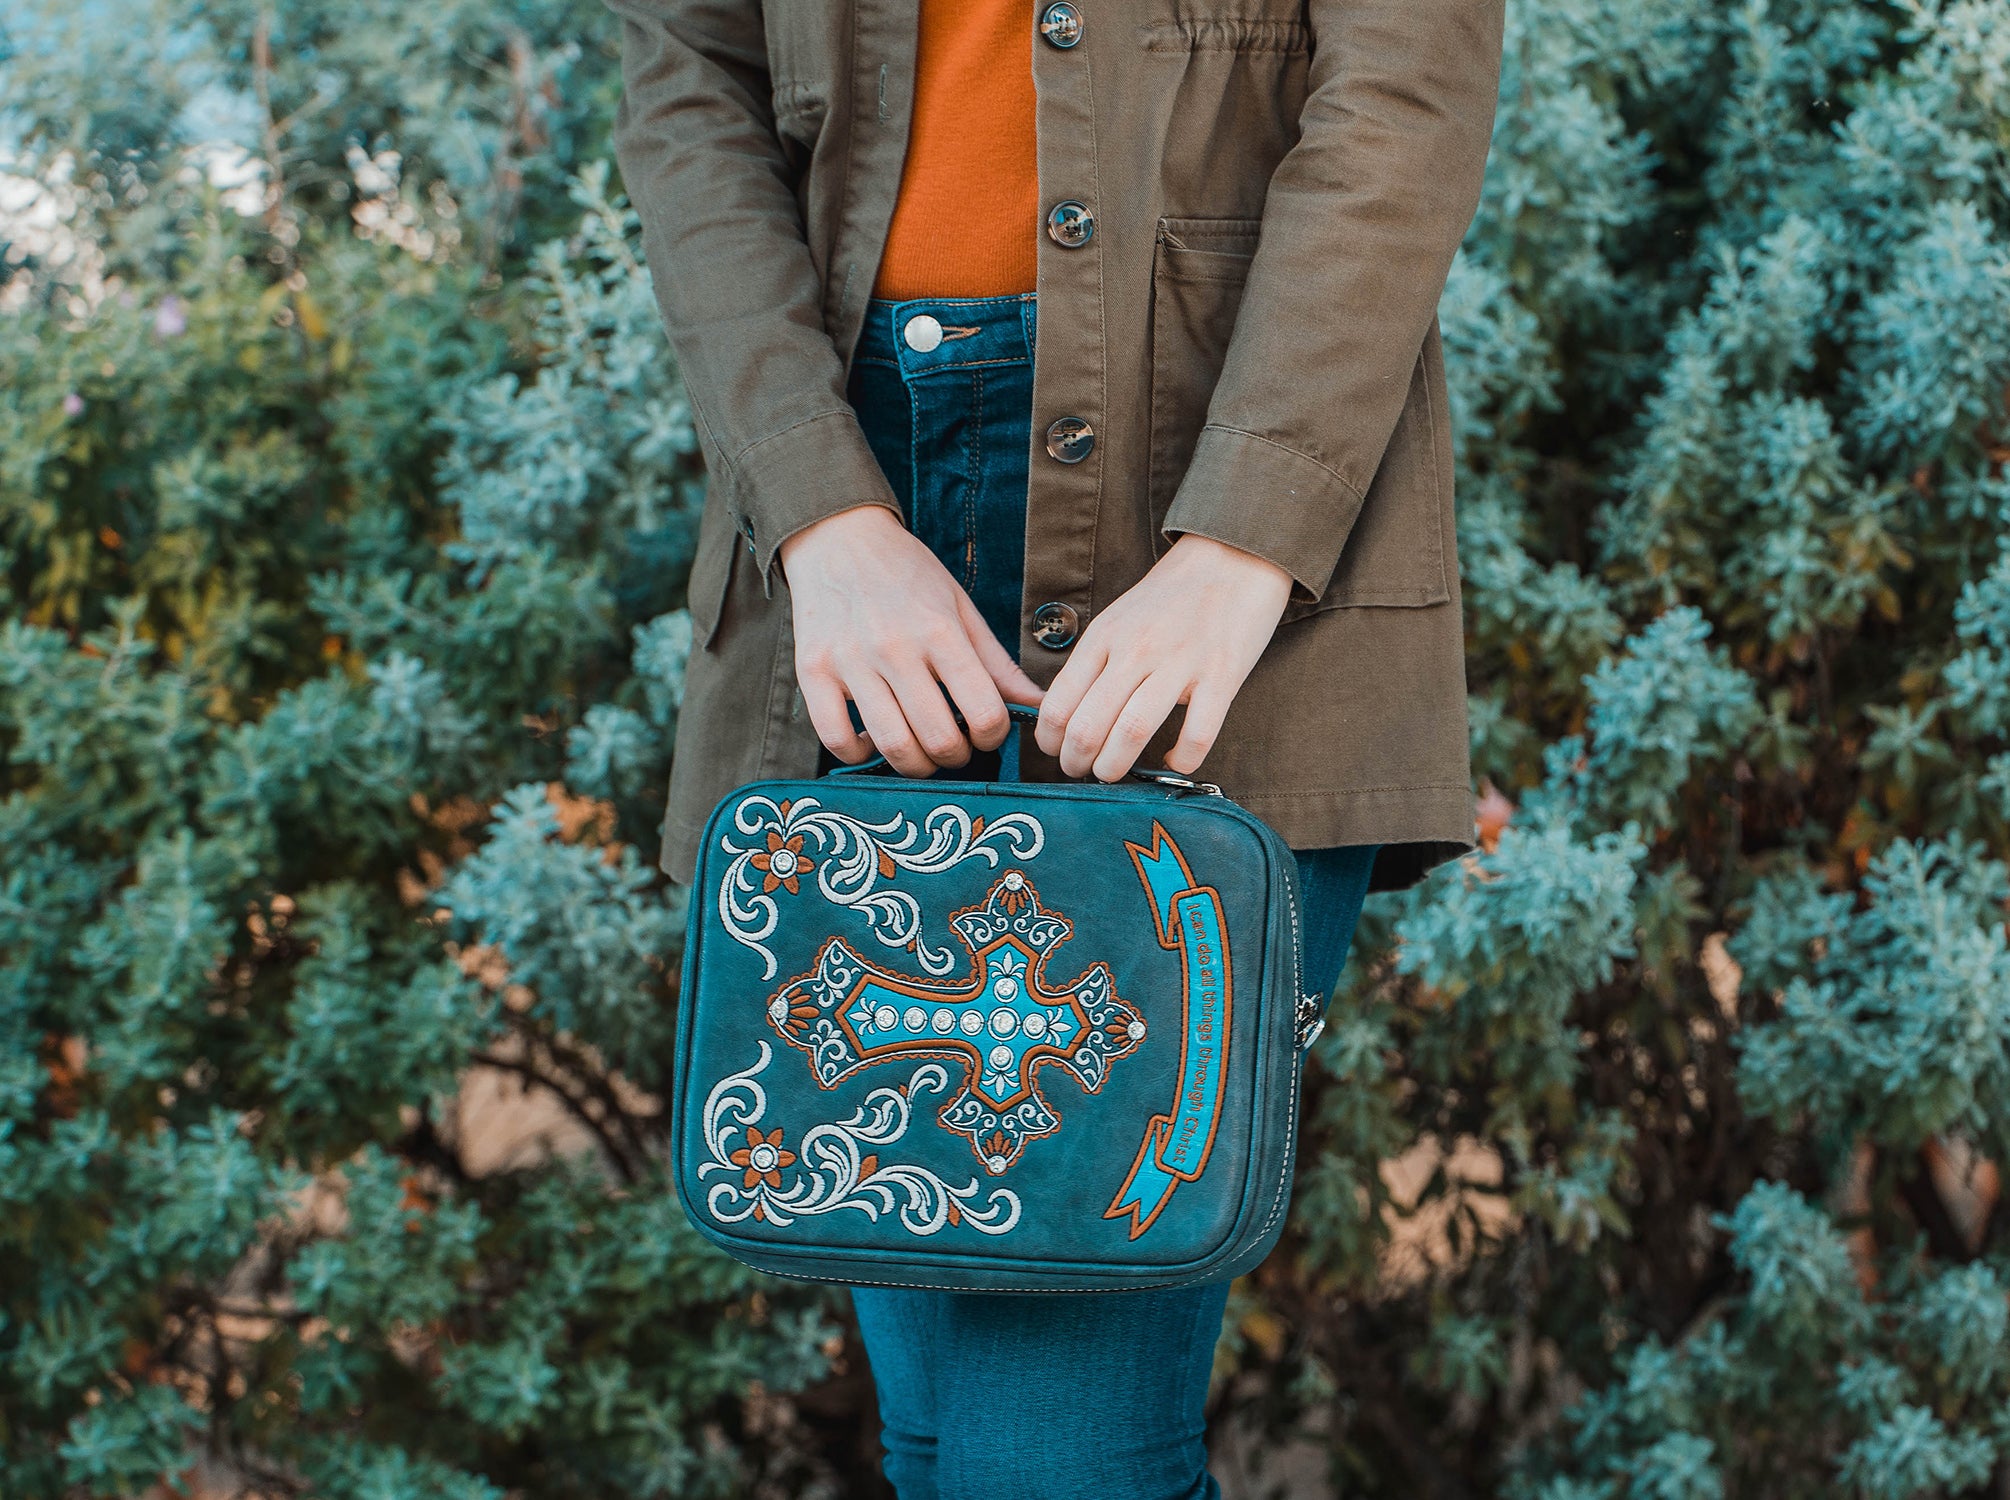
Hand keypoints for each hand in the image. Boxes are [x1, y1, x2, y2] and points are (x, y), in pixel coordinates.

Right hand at [780, 504, 1044, 775]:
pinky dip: (858, 754)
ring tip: (919, 754)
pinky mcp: (812, 671)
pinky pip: (835, 737)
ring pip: (891, 744)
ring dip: (914, 765)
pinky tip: (871, 742)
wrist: (837, 537)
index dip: (993, 737)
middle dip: (956, 758)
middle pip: (938, 739)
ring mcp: (850, 661)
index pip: (983, 711)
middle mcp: (895, 647)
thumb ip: (997, 663)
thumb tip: (1037, 705)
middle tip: (954, 749)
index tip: (986, 733)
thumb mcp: (960, 607)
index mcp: (940, 630)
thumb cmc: (906, 573)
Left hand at [1034, 534, 1292, 780]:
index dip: (1050, 741)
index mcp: (1105, 637)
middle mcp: (1136, 651)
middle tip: (1081, 773)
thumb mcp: (1118, 618)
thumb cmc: (1172, 596)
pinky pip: (1197, 735)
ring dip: (1114, 767)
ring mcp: (1180, 663)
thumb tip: (1065, 714)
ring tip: (1112, 775)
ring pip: (1131, 734)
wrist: (1233, 558)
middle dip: (1076, 763)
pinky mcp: (1222, 676)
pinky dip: (1182, 760)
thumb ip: (1094, 661)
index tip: (1056, 753)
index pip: (1059, 704)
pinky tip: (1175, 761)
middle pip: (1088, 727)